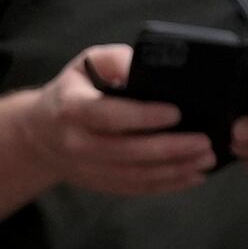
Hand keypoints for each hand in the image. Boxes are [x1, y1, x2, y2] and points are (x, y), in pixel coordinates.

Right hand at [33, 44, 217, 198]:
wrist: (41, 131)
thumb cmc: (75, 91)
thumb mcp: (87, 65)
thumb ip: (117, 61)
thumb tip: (144, 66)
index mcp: (70, 108)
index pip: (107, 114)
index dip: (142, 116)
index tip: (176, 113)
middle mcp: (75, 141)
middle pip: (126, 150)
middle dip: (170, 148)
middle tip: (204, 142)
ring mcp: (87, 166)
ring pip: (134, 174)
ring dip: (175, 170)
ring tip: (206, 159)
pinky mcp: (100, 183)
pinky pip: (136, 187)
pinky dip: (168, 184)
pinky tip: (193, 176)